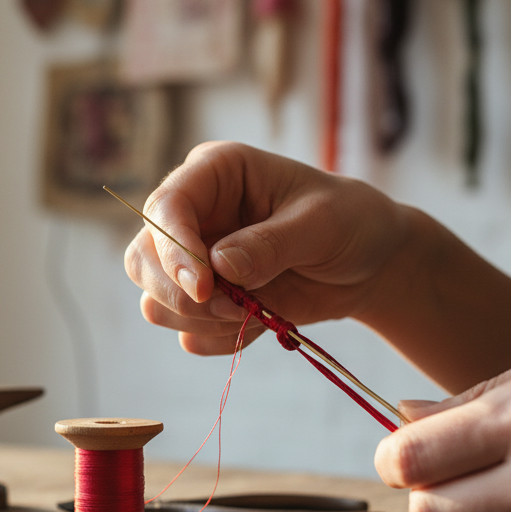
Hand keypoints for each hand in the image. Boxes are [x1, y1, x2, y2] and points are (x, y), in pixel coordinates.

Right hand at [124, 141, 412, 354]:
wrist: (368, 263)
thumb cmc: (348, 222)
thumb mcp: (321, 224)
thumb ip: (271, 244)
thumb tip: (219, 266)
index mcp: (214, 173)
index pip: (165, 207)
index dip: (173, 249)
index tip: (203, 286)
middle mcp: (193, 214)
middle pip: (142, 260)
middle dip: (183, 295)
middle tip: (237, 307)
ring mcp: (193, 259)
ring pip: (155, 302)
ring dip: (204, 320)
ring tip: (260, 310)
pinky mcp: (204, 299)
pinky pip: (187, 332)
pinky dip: (221, 339)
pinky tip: (262, 322)